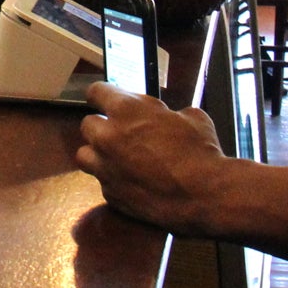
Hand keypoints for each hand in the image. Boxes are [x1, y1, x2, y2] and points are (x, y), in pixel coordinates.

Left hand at [75, 82, 228, 233]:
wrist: (204, 195)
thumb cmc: (200, 152)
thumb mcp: (191, 117)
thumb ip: (167, 113)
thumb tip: (166, 117)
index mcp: (126, 110)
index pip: (96, 92)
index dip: (102, 94)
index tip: (105, 99)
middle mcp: (108, 137)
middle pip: (87, 124)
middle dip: (102, 125)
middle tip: (119, 131)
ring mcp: (106, 168)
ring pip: (84, 155)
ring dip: (97, 153)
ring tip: (116, 156)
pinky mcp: (111, 194)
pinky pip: (102, 181)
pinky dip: (113, 179)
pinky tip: (131, 180)